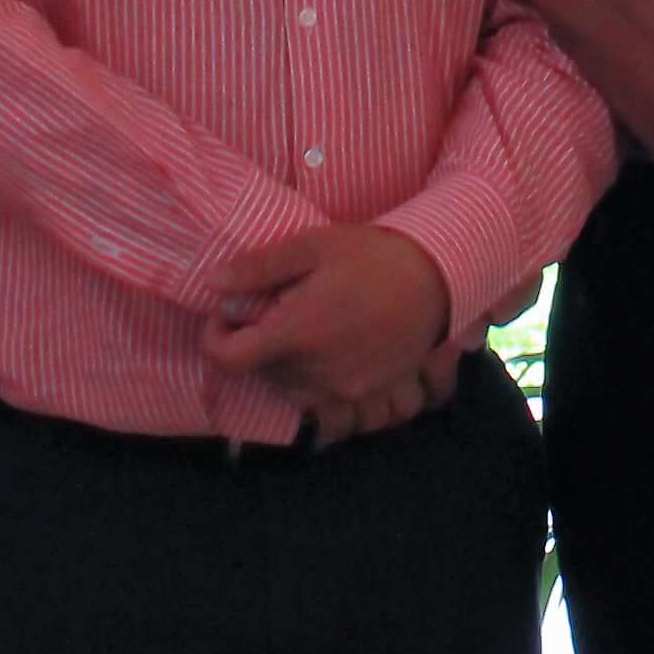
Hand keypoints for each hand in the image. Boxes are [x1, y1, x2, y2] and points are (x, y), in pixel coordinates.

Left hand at [204, 225, 457, 431]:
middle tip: (277, 309)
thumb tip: (212, 284)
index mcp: (295, 334)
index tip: (229, 315)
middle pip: (261, 374)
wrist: (441, 279)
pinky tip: (333, 354)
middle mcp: (315, 373)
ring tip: (308, 330)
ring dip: (287, 367)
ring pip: (292, 392)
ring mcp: (344, 390)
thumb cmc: (374, 257)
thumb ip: (259, 268)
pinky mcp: (369, 397)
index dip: (216, 338)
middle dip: (257, 344)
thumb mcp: (314, 247)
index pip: (228, 360)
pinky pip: (328, 406)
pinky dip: (320, 386)